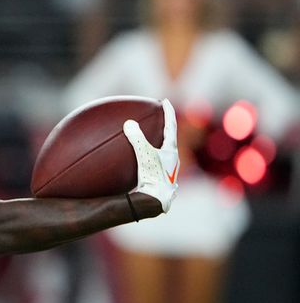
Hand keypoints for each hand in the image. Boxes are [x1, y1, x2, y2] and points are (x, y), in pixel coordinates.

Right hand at [123, 98, 179, 212]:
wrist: (156, 201)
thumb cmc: (152, 176)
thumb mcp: (143, 154)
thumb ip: (136, 138)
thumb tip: (128, 123)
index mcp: (171, 150)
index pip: (170, 126)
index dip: (168, 112)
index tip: (164, 101)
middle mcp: (173, 160)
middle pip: (170, 139)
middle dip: (165, 128)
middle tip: (160, 118)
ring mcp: (168, 171)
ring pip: (165, 152)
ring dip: (158, 144)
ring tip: (151, 139)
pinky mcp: (161, 180)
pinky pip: (156, 163)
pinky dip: (149, 157)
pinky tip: (139, 163)